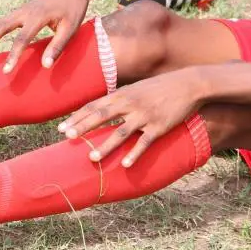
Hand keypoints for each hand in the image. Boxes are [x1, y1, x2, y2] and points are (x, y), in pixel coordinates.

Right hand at [0, 0, 93, 72]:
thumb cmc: (74, 9)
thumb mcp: (71, 28)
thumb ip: (57, 46)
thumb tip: (45, 67)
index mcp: (38, 16)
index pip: (22, 39)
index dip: (13, 55)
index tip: (6, 70)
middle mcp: (24, 12)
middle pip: (0, 27)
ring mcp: (20, 10)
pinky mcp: (19, 12)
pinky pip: (0, 22)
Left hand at [58, 70, 203, 167]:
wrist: (188, 84)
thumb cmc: (160, 87)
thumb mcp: (137, 88)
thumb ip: (120, 98)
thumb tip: (102, 108)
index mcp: (123, 94)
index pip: (94, 105)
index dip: (77, 116)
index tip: (62, 126)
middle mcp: (131, 104)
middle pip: (102, 116)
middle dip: (83, 127)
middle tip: (67, 137)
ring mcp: (145, 116)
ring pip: (120, 133)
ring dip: (105, 146)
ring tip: (91, 158)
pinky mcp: (159, 127)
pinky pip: (144, 142)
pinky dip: (134, 154)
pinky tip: (126, 164)